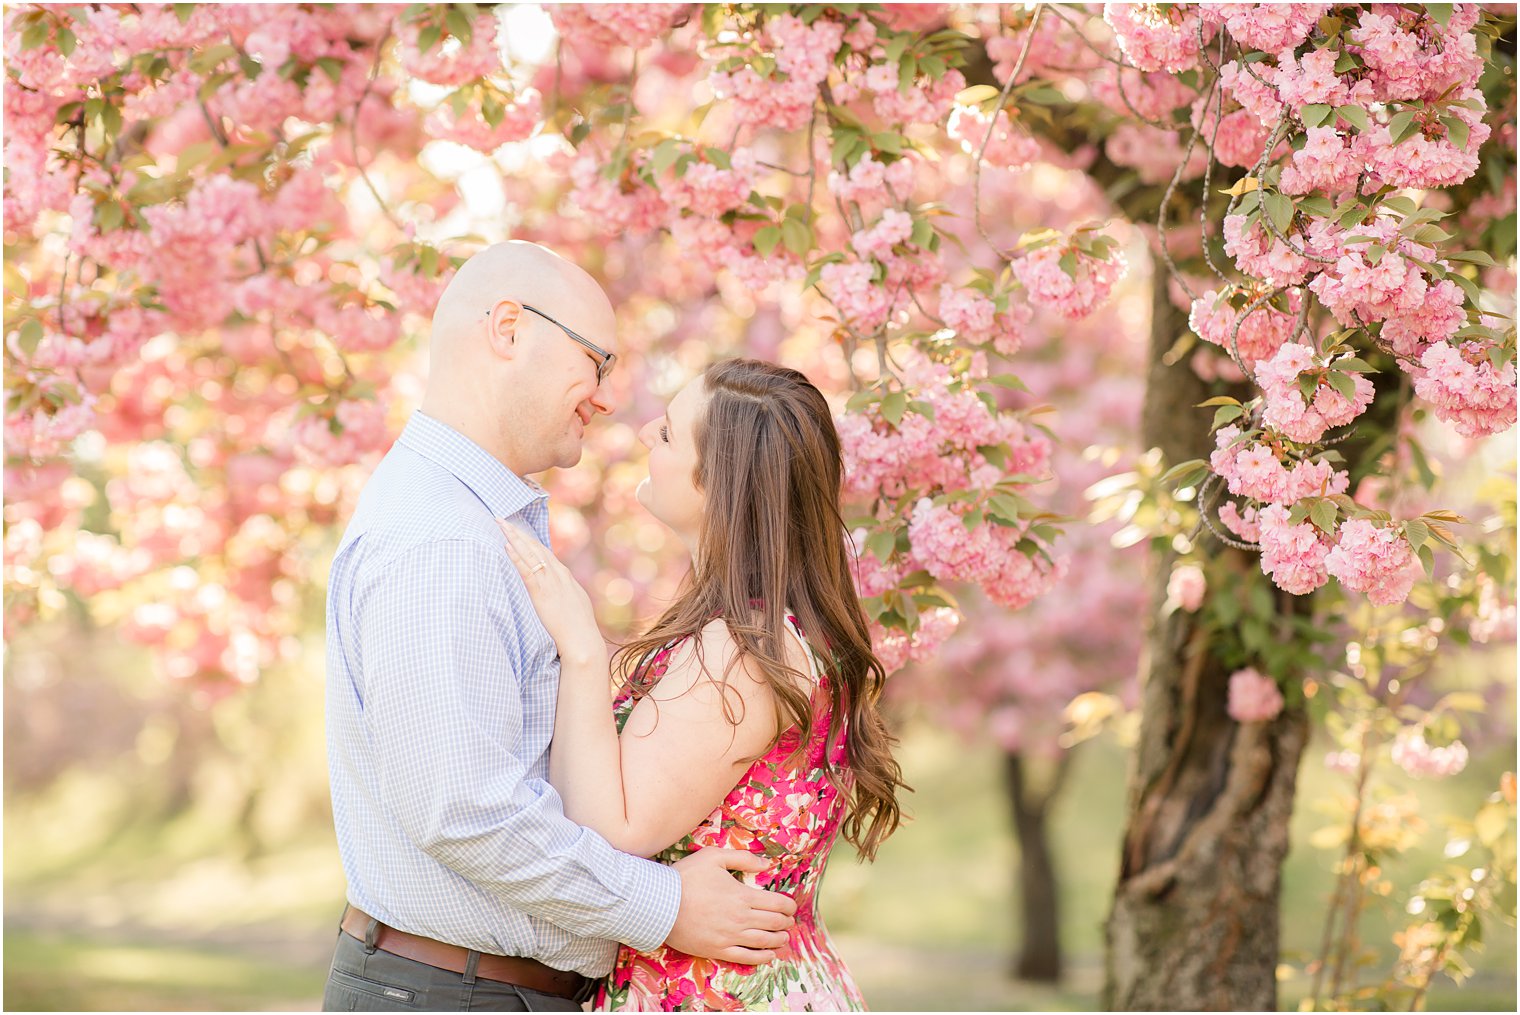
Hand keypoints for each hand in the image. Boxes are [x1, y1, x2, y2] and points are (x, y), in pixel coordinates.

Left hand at [497, 520, 605, 666]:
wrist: (582, 639)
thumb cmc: (579, 626)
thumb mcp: (575, 602)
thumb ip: (565, 591)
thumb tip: (558, 588)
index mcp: (566, 576)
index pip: (545, 552)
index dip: (529, 539)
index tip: (517, 529)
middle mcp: (558, 575)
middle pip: (535, 547)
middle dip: (518, 532)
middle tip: (503, 518)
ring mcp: (550, 583)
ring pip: (530, 554)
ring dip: (514, 538)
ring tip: (501, 525)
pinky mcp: (542, 594)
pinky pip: (527, 571)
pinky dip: (516, 558)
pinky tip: (507, 547)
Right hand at [664, 848, 797, 964]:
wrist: (659, 904)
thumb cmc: (685, 877)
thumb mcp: (714, 856)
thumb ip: (742, 858)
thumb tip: (766, 863)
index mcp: (742, 895)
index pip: (776, 903)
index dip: (788, 905)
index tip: (791, 906)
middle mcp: (740, 918)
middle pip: (773, 923)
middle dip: (786, 922)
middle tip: (789, 921)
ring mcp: (729, 936)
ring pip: (763, 941)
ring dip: (778, 940)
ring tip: (784, 938)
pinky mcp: (717, 950)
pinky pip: (746, 957)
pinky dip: (762, 957)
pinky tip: (769, 956)